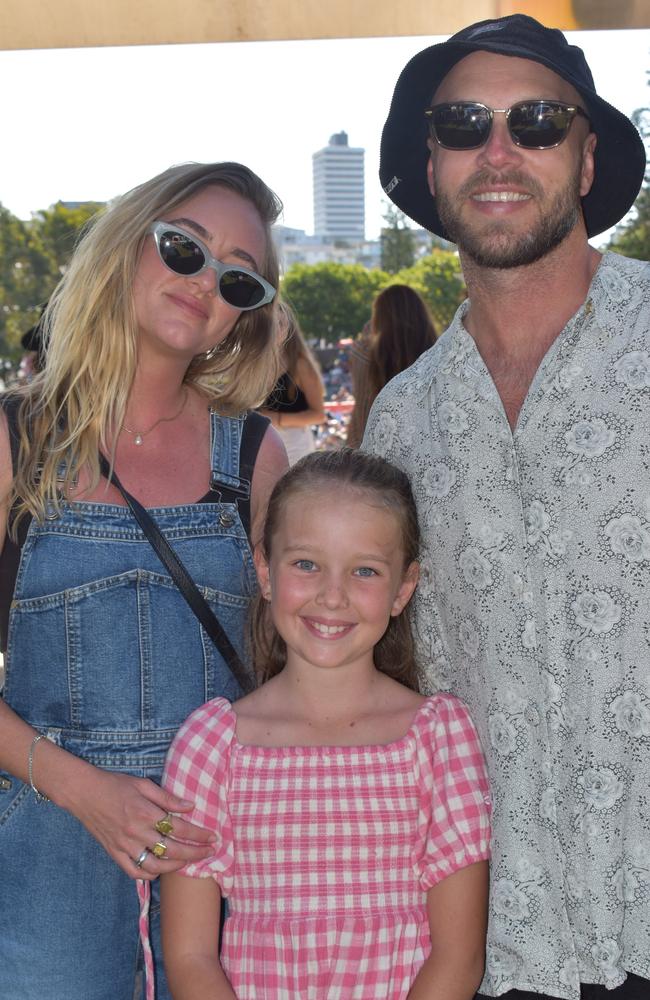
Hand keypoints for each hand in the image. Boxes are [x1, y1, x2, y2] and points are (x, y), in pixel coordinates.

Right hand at [69, 766, 214, 880]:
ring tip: (188, 862)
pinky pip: (134, 870)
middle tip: (210, 852)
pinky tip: (160, 868)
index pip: (179, 828)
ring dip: (176, 866)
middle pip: (172, 849)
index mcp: (146, 812)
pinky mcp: (114, 853)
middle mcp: (136, 832)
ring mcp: (124, 845)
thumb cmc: (115, 785)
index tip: (212, 837)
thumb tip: (190, 806)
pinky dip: (149, 873)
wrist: (84, 793)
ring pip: (155, 864)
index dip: (199, 834)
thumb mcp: (143, 785)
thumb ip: (167, 798)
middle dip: (195, 853)